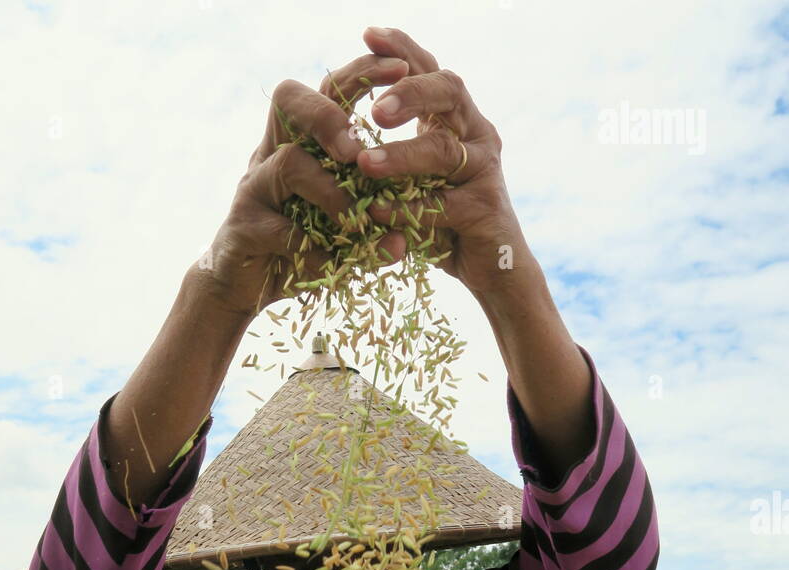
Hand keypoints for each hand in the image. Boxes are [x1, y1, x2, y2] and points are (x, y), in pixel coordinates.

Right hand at [199, 53, 410, 317]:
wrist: (242, 288)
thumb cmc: (298, 252)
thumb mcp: (341, 236)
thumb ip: (371, 232)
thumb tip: (403, 242)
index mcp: (301, 143)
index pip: (328, 90)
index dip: (361, 73)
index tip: (401, 69)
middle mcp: (273, 154)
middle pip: (289, 98)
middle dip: (329, 115)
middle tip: (357, 150)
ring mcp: (254, 187)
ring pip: (288, 162)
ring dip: (330, 192)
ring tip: (356, 222)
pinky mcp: (242, 226)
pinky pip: (280, 228)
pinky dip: (311, 248)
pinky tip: (330, 264)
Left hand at [356, 26, 529, 300]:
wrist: (493, 270)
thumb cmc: (445, 222)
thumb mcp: (416, 180)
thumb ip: (392, 152)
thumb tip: (339, 130)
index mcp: (457, 118)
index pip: (431, 69)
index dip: (403, 49)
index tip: (368, 35)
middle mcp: (477, 133)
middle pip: (448, 89)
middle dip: (408, 92)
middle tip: (373, 109)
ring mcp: (485, 169)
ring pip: (443, 149)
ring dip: (401, 155)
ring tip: (364, 164)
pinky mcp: (485, 209)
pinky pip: (442, 204)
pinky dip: (407, 209)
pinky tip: (378, 213)